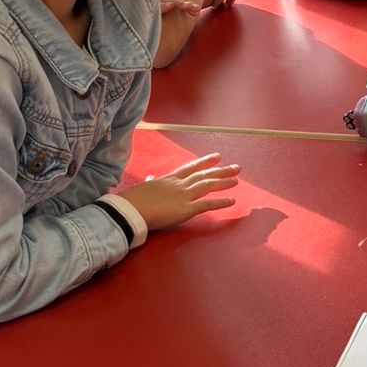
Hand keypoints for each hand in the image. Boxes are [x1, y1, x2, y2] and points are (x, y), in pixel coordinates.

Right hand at [119, 153, 242, 230]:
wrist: (129, 209)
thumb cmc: (132, 200)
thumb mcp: (143, 187)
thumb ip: (151, 183)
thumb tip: (151, 178)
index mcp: (168, 179)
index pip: (190, 168)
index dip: (204, 162)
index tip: (217, 156)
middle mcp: (178, 184)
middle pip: (203, 174)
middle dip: (220, 170)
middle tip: (236, 167)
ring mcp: (183, 195)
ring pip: (207, 185)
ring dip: (223, 182)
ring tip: (237, 179)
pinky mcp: (185, 209)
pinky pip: (207, 204)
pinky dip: (221, 202)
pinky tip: (232, 200)